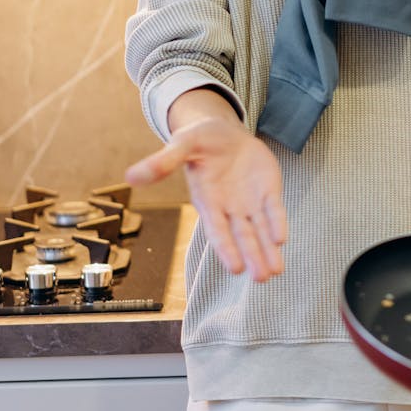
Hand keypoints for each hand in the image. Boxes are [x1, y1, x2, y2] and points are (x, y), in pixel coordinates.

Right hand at [125, 90, 286, 281]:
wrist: (224, 131)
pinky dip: (278, 223)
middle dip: (252, 256)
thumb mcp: (181, 145)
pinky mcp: (267, 190)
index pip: (217, 229)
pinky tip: (281, 239)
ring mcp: (249, 201)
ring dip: (268, 250)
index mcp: (207, 201)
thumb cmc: (199, 140)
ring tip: (275, 271)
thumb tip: (129, 177)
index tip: (235, 268)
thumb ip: (162, 163)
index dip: (226, 247)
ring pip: (260, 230)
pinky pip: (274, 209)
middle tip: (261, 278)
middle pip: (242, 236)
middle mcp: (229, 207)